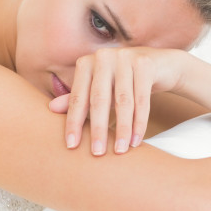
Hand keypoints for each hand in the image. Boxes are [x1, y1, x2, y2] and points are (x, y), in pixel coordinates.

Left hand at [49, 47, 184, 155]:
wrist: (159, 65)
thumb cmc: (122, 81)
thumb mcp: (99, 89)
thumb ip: (78, 98)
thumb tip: (51, 109)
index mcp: (86, 63)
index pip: (78, 97)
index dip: (74, 122)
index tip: (72, 146)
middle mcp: (103, 57)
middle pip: (99, 99)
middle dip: (98, 128)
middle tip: (97, 153)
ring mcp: (125, 57)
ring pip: (122, 101)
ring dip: (122, 129)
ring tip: (120, 150)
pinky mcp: (145, 63)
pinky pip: (141, 99)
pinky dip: (139, 122)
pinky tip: (136, 140)